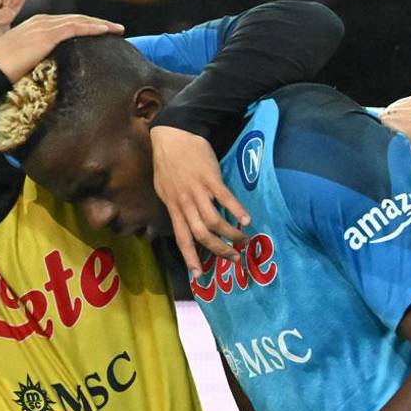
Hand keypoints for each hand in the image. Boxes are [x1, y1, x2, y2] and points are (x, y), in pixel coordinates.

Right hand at [0, 13, 123, 83]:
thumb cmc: (0, 70)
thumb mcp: (22, 60)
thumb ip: (35, 58)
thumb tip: (46, 70)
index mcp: (35, 26)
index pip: (66, 22)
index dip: (85, 25)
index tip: (101, 31)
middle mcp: (40, 22)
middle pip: (76, 19)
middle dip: (97, 22)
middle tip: (116, 29)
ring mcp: (43, 27)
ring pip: (79, 21)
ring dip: (100, 24)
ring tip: (118, 30)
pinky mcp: (47, 36)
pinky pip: (75, 28)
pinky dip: (92, 28)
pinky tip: (106, 31)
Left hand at [150, 127, 249, 277]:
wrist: (172, 135)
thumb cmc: (167, 163)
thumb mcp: (163, 189)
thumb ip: (174, 207)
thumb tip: (182, 221)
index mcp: (173, 207)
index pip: (182, 239)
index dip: (190, 258)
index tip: (199, 275)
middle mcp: (185, 203)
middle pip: (202, 235)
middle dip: (219, 250)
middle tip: (234, 259)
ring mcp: (198, 191)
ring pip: (214, 221)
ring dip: (231, 234)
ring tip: (244, 240)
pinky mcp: (211, 178)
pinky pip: (225, 198)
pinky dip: (237, 211)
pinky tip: (247, 219)